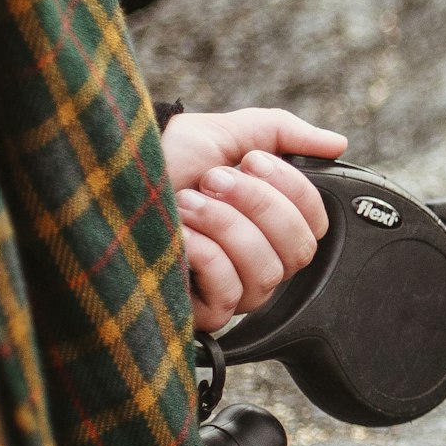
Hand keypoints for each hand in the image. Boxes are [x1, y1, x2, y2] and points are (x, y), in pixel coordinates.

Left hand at [162, 108, 348, 331]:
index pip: (316, 225)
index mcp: (269, 222)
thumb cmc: (165, 154)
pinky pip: (229, 295)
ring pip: (267, 274)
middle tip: (215, 179)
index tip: (253, 161)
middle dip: (259, 207)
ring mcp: (231, 289)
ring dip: (228, 228)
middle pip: (298, 252)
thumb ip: (286, 135)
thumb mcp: (230, 133)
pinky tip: (180, 235)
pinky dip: (206, 256)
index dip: (294, 193)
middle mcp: (256, 259)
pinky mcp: (201, 312)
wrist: (107, 174)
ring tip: (188, 202)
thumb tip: (337, 144)